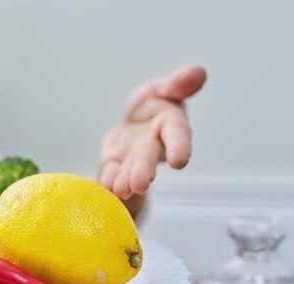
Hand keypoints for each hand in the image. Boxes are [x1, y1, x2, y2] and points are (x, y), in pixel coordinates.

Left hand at [98, 65, 206, 199]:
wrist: (134, 122)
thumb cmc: (153, 104)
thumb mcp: (164, 88)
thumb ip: (178, 84)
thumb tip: (198, 72)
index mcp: (170, 124)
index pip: (177, 134)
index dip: (179, 147)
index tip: (179, 161)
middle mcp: (153, 145)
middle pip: (148, 158)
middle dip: (143, 171)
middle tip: (139, 186)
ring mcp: (134, 158)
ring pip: (129, 170)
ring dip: (125, 181)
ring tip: (119, 191)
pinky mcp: (116, 163)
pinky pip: (111, 171)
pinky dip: (108, 179)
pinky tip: (105, 187)